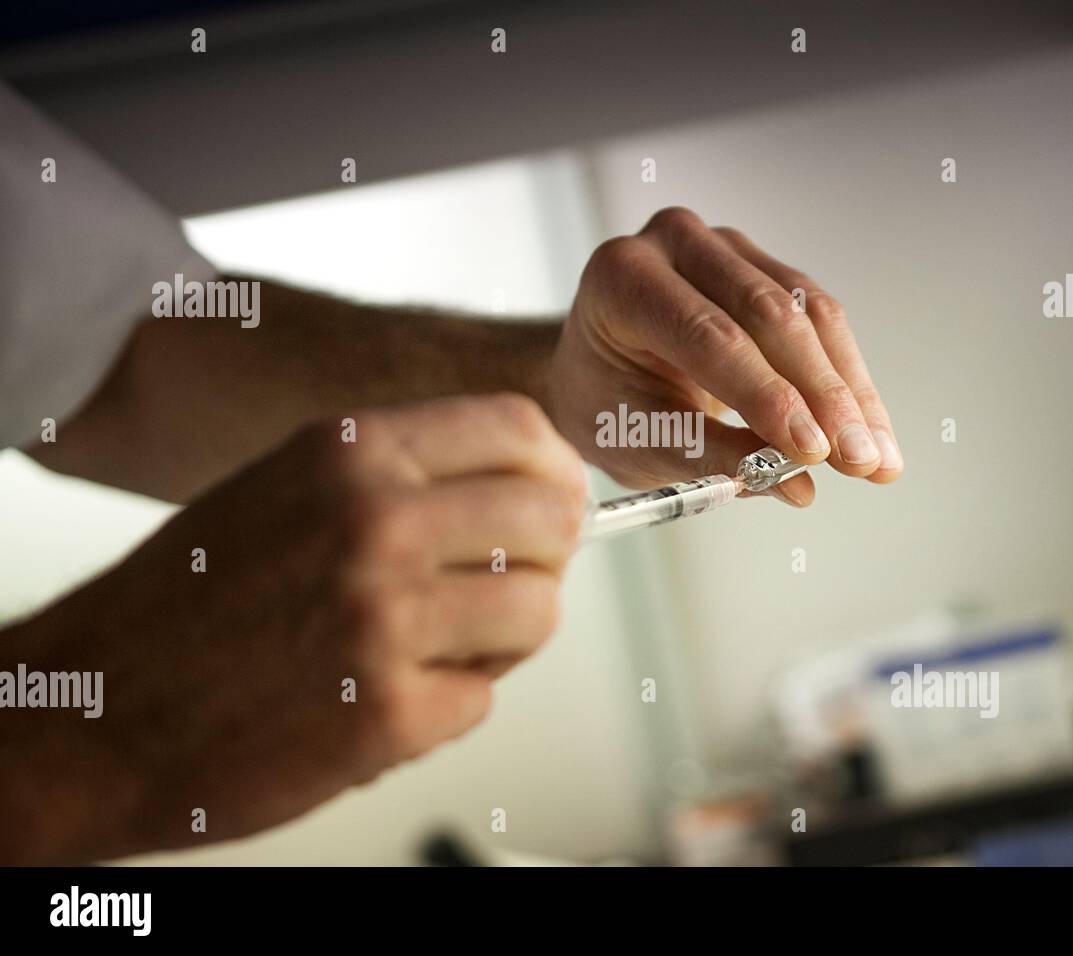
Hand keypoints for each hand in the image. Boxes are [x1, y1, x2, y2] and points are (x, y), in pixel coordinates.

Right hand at [3, 394, 585, 862]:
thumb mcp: (290, 487)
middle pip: (551, 519)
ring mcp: (385, 618)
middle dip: (543, 558)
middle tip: (510, 583)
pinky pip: (484, 698)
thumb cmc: (189, 601)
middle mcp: (375, 521)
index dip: (553, 472)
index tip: (556, 502)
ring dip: (504, 638)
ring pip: (538, 612)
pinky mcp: (387, 714)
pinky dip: (449, 704)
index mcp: (351, 451)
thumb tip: (523, 483)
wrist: (92, 712)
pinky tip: (388, 696)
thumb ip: (401, 475)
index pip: (522, 430)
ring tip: (443, 647)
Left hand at [548, 207, 902, 503]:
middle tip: (859, 461)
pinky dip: (848, 379)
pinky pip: (821, 318)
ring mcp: (724, 246)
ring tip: (877, 459)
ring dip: (849, 391)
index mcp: (621, 279)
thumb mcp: (639, 439)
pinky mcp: (763, 263)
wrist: (596, 369)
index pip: (709, 336)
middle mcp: (674, 242)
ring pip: (809, 312)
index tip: (812, 450)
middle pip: (768, 315)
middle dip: (822, 395)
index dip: (767, 394)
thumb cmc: (605, 403)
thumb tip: (795, 484)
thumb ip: (712, 458)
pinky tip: (870, 430)